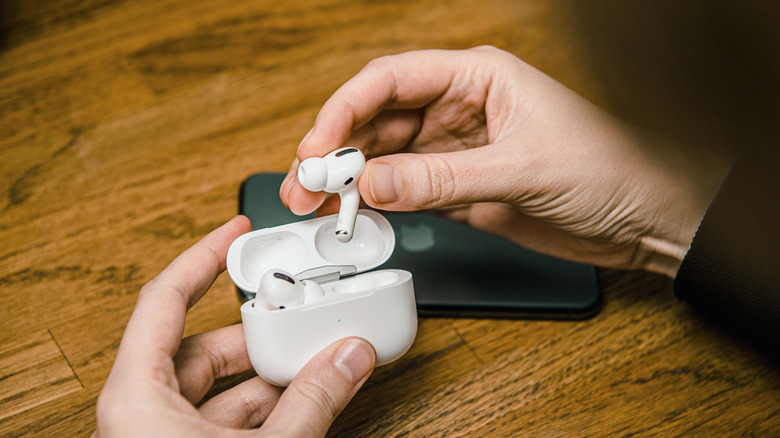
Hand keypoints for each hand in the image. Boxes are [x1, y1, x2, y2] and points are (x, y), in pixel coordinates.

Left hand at [94, 216, 375, 436]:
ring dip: (275, 373)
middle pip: (207, 344)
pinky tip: (311, 395)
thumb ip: (312, 402)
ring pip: (226, 386)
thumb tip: (349, 359)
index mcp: (138, 397)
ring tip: (322, 356)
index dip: (203, 257)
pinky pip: (234, 418)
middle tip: (304, 309)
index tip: (236, 231)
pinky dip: (273, 405)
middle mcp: (148, 413)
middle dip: (262, 329)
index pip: (165, 298)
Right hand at [281, 46, 725, 276]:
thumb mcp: (523, 169)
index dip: (346, 109)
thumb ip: (444, 178)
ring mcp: (457, 150)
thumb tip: (375, 183)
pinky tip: (356, 215)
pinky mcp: (461, 189)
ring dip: (350, 180)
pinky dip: (378, 203)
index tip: (317, 145)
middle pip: (379, 119)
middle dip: (336, 149)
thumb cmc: (611, 168)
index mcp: (478, 76)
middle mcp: (460, 108)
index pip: (392, 80)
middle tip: (305, 184)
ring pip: (386, 158)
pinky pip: (406, 191)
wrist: (647, 217)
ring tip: (317, 206)